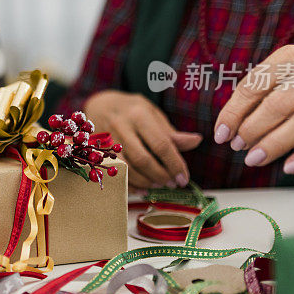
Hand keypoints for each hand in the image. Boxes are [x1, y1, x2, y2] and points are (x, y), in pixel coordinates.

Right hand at [84, 90, 200, 188]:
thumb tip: (196, 141)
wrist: (101, 105)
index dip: (174, 164)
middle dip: (160, 176)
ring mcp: (107, 141)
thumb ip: (171, 132)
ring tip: (158, 184)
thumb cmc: (132, 110)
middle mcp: (121, 127)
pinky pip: (115, 174)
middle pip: (142, 159)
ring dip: (146, 181)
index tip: (184, 178)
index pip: (161, 144)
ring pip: (127, 169)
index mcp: (139, 115)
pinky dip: (130, 184)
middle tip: (172, 183)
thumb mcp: (153, 114)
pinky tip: (142, 188)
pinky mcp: (98, 152)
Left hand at [214, 45, 293, 173]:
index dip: (233, 113)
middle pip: (276, 106)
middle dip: (251, 130)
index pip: (254, 86)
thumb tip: (226, 131)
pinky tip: (288, 167)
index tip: (221, 134)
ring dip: (273, 145)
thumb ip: (252, 100)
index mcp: (289, 58)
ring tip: (253, 159)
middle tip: (237, 146)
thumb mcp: (277, 82)